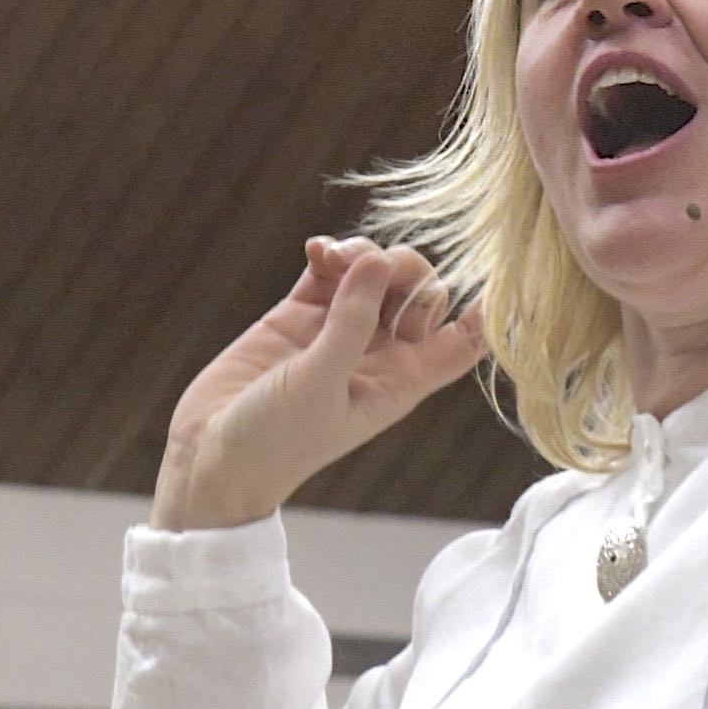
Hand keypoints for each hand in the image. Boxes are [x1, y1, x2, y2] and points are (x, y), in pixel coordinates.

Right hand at [150, 237, 486, 530]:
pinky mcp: (298, 317)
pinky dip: (328, 254)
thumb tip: (378, 260)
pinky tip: (316, 250)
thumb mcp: (321, 384)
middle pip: (419, 294)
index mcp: (402, 381)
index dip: (485, 312)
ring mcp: (338, 331)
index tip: (497, 274)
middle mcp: (377, 353)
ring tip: (333, 257)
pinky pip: (327, 272)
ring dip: (363, 255)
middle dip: (406, 271)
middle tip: (371, 268)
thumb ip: (350, 322)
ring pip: (374, 275)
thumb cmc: (276, 441)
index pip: (462, 342)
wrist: (210, 459)